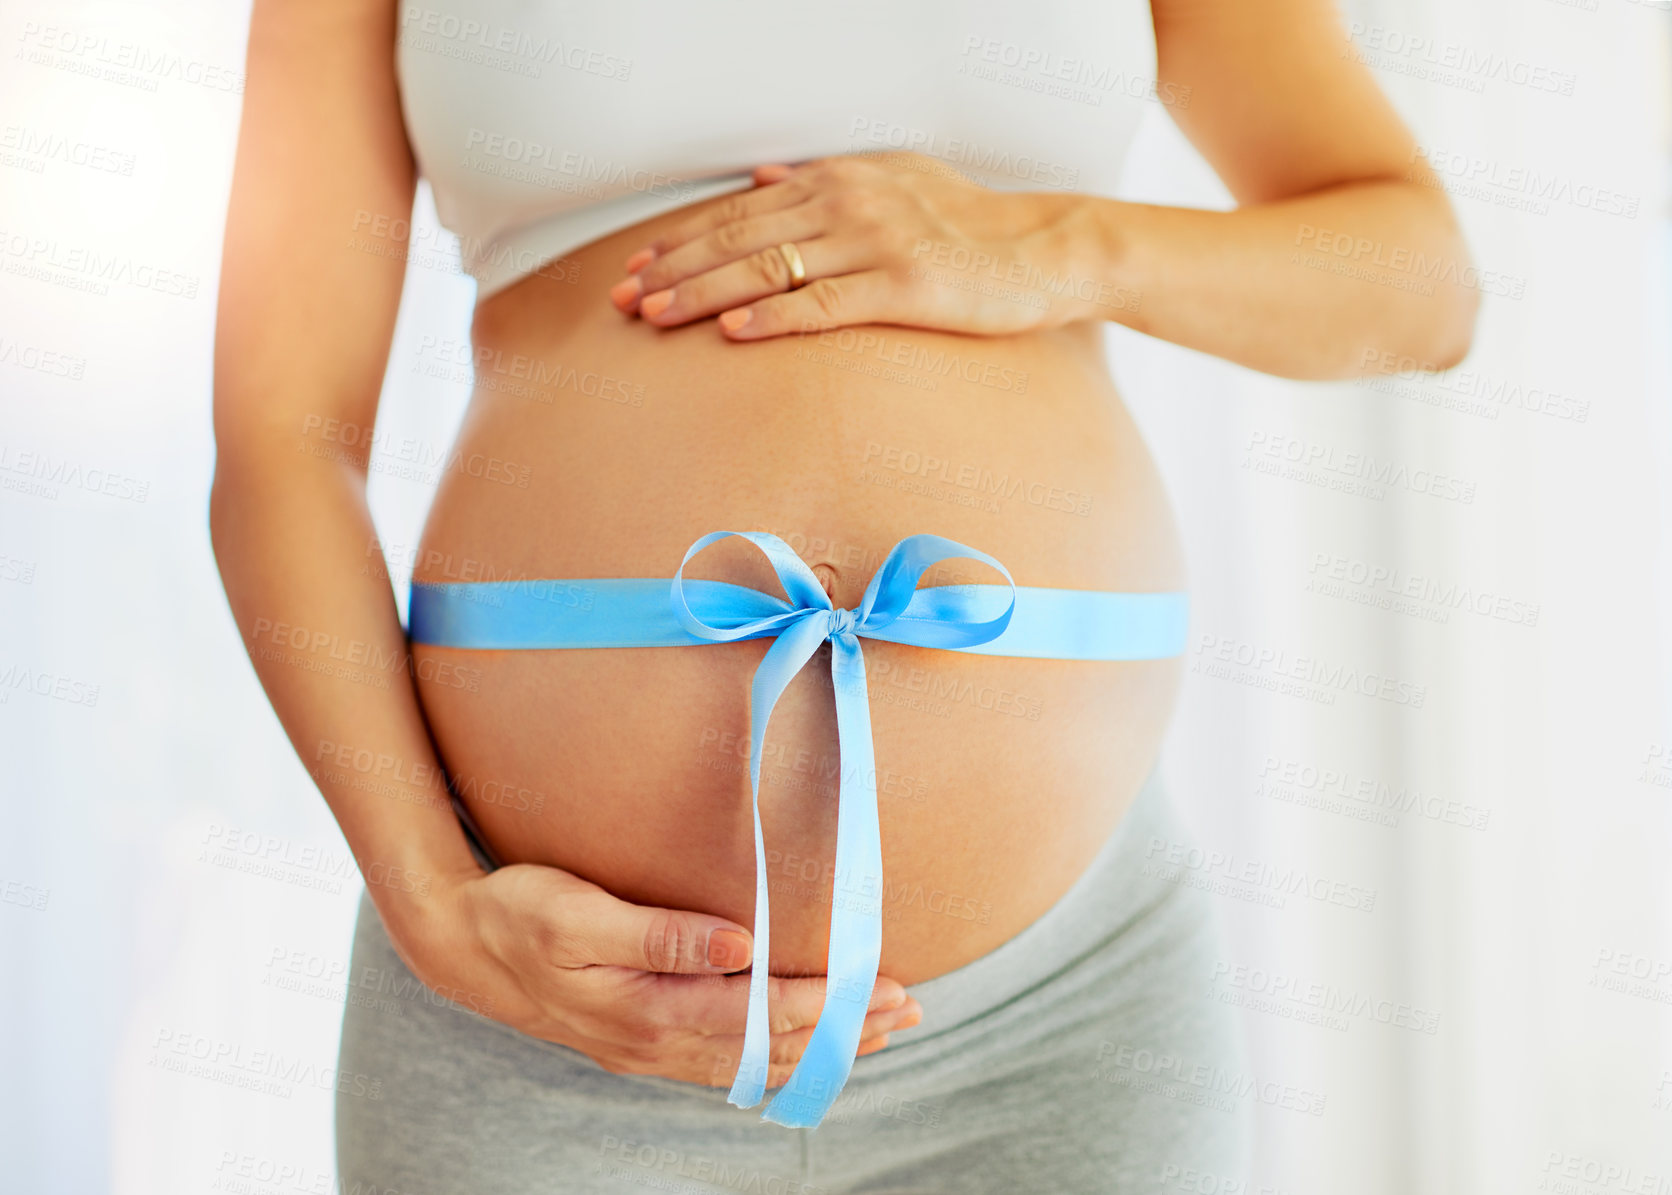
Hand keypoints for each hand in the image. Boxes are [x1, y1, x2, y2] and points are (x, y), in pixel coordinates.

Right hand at [384, 862, 922, 1088]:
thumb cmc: (520, 913)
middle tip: (907, 1010)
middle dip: (840, 1029)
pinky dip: (773, 1056)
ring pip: (751, 1059)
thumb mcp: (580, 914)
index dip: (824, 1000)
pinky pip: (723, 1062)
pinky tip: (796, 1051)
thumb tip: (740, 943)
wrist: (459, 945)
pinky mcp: (639, 1043)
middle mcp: (653, 1041)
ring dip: (817, 1045)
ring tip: (876, 1032)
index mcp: (645, 1008)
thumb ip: (661, 933)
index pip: (758, 1011)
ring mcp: (646, 1050)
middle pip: (767, 1044)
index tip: (879, 985)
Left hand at [608, 151, 1113, 338]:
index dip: (683, 242)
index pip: (740, 213)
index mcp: (839, 180)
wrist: (1045, 250)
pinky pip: (825, 304)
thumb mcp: (895, 184)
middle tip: (624, 301)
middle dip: (674, 271)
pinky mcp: (904, 286)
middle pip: (740, 239)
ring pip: (769, 269)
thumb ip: (825, 180)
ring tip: (657, 318)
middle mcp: (848, 202)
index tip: (637, 269)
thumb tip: (762, 175)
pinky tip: (732, 334)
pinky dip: (773, 317)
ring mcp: (875, 243)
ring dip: (704, 295)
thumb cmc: (969, 225)